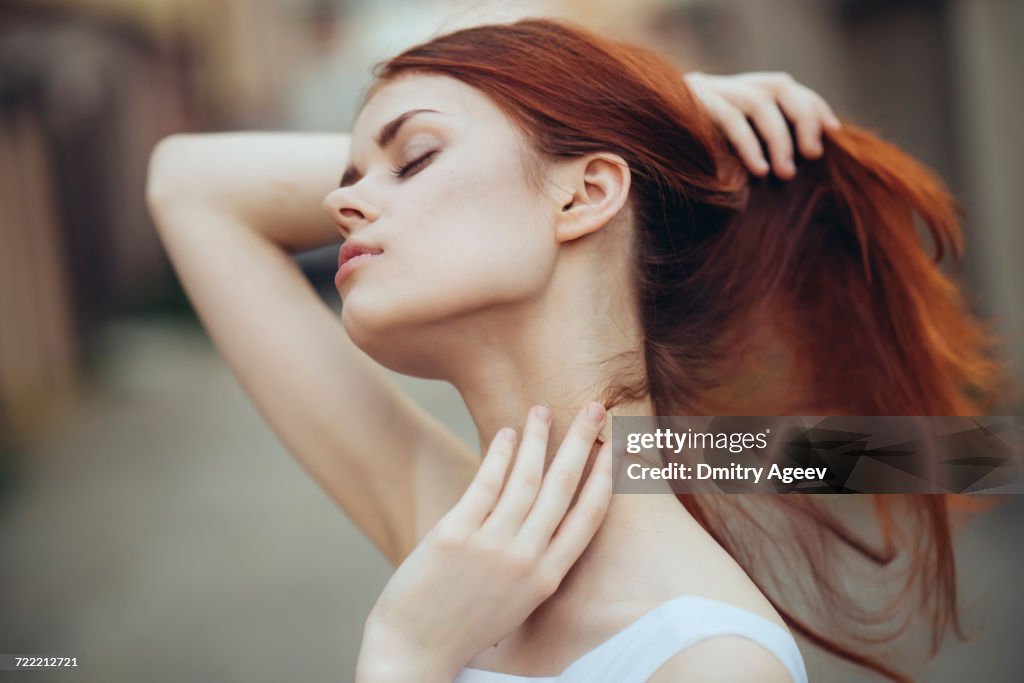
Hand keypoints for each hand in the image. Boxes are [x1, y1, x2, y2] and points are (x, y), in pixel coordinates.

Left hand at [355, 403, 612, 681]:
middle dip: (583, 442)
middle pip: (563, 488)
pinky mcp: (456, 534)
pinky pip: (486, 484)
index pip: (588, 516)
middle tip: (596, 406)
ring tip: (543, 410)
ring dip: (539, 439)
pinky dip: (500, 455)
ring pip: (527, 479)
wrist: (414, 650)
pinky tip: (508, 433)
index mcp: (547, 578)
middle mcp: (526, 560)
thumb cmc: (465, 625)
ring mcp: (491, 546)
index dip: (605, 477)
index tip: (615, 446)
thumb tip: (544, 517)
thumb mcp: (516, 601)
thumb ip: (534, 562)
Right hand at [685, 71, 841, 178]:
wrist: (638, 144)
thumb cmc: (685, 160)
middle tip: (813, 155)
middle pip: (780, 87)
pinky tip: (757, 171)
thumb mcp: (726, 152)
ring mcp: (709, 90)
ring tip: (785, 173)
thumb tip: (798, 160)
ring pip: (759, 103)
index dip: (813, 106)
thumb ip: (755, 147)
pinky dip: (749, 145)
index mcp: (737, 89)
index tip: (832, 132)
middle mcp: (727, 84)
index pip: (786, 87)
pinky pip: (731, 119)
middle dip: (802, 120)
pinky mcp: (693, 104)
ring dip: (779, 139)